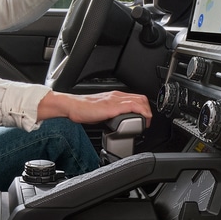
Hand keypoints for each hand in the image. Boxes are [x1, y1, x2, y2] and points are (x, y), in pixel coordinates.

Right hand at [37, 90, 152, 124]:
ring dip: (147, 112)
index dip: (144, 107)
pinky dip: (142, 113)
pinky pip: (133, 106)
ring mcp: (115, 100)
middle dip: (148, 110)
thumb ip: (111, 114)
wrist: (72, 106)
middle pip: (141, 98)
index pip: (136, 98)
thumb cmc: (82, 109)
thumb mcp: (101, 111)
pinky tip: (142, 120)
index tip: (144, 118)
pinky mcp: (113, 107)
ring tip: (146, 123)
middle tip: (147, 121)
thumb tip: (117, 123)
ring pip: (140, 101)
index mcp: (114, 96)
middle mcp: (117, 96)